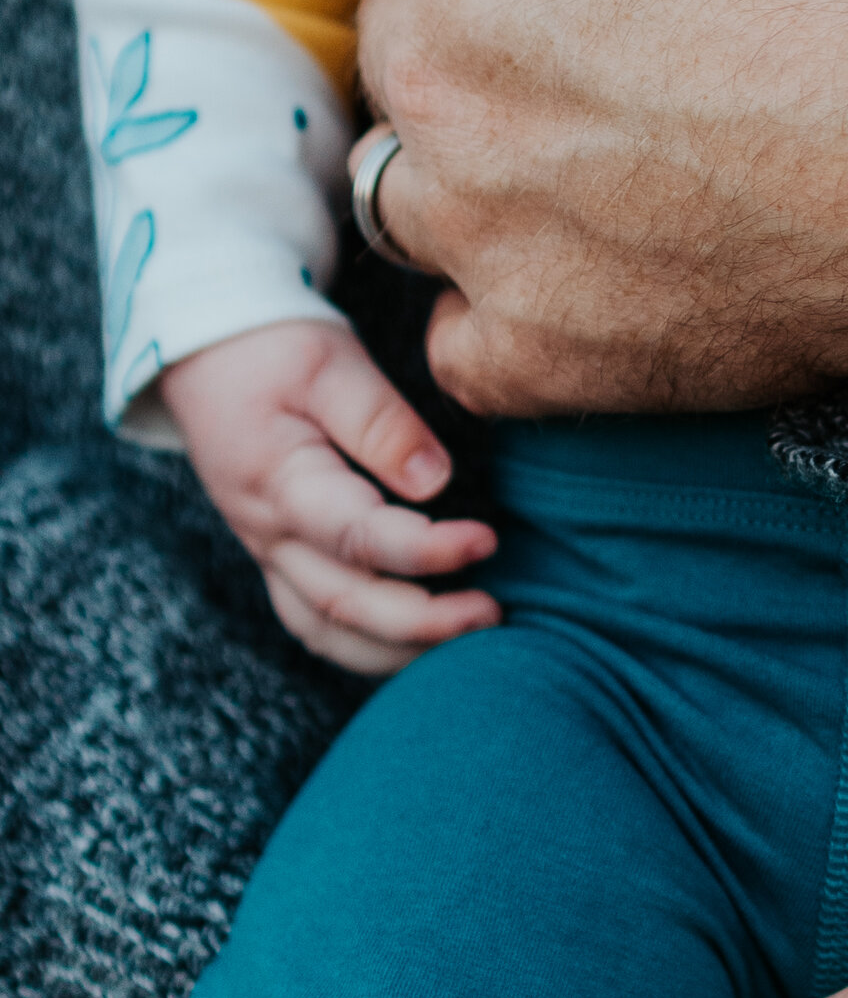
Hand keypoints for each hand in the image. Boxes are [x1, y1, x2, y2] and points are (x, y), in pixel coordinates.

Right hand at [158, 319, 500, 675]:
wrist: (206, 354)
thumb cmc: (273, 348)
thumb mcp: (329, 363)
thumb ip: (380, 422)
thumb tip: (436, 482)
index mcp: (279, 483)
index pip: (358, 538)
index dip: (426, 550)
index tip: (487, 542)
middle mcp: (269, 533)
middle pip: (343, 605)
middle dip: (422, 623)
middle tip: (493, 614)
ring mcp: (269, 553)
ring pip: (326, 631)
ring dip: (396, 649)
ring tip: (468, 639)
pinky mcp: (279, 557)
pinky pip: (318, 622)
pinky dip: (368, 644)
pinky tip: (421, 643)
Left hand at [354, 0, 847, 420]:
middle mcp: (444, 76)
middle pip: (413, 38)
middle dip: (489, 28)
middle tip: (629, 29)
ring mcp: (485, 224)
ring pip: (422, 181)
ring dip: (485, 162)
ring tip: (615, 139)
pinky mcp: (541, 347)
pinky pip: (472, 330)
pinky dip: (522, 304)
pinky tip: (616, 257)